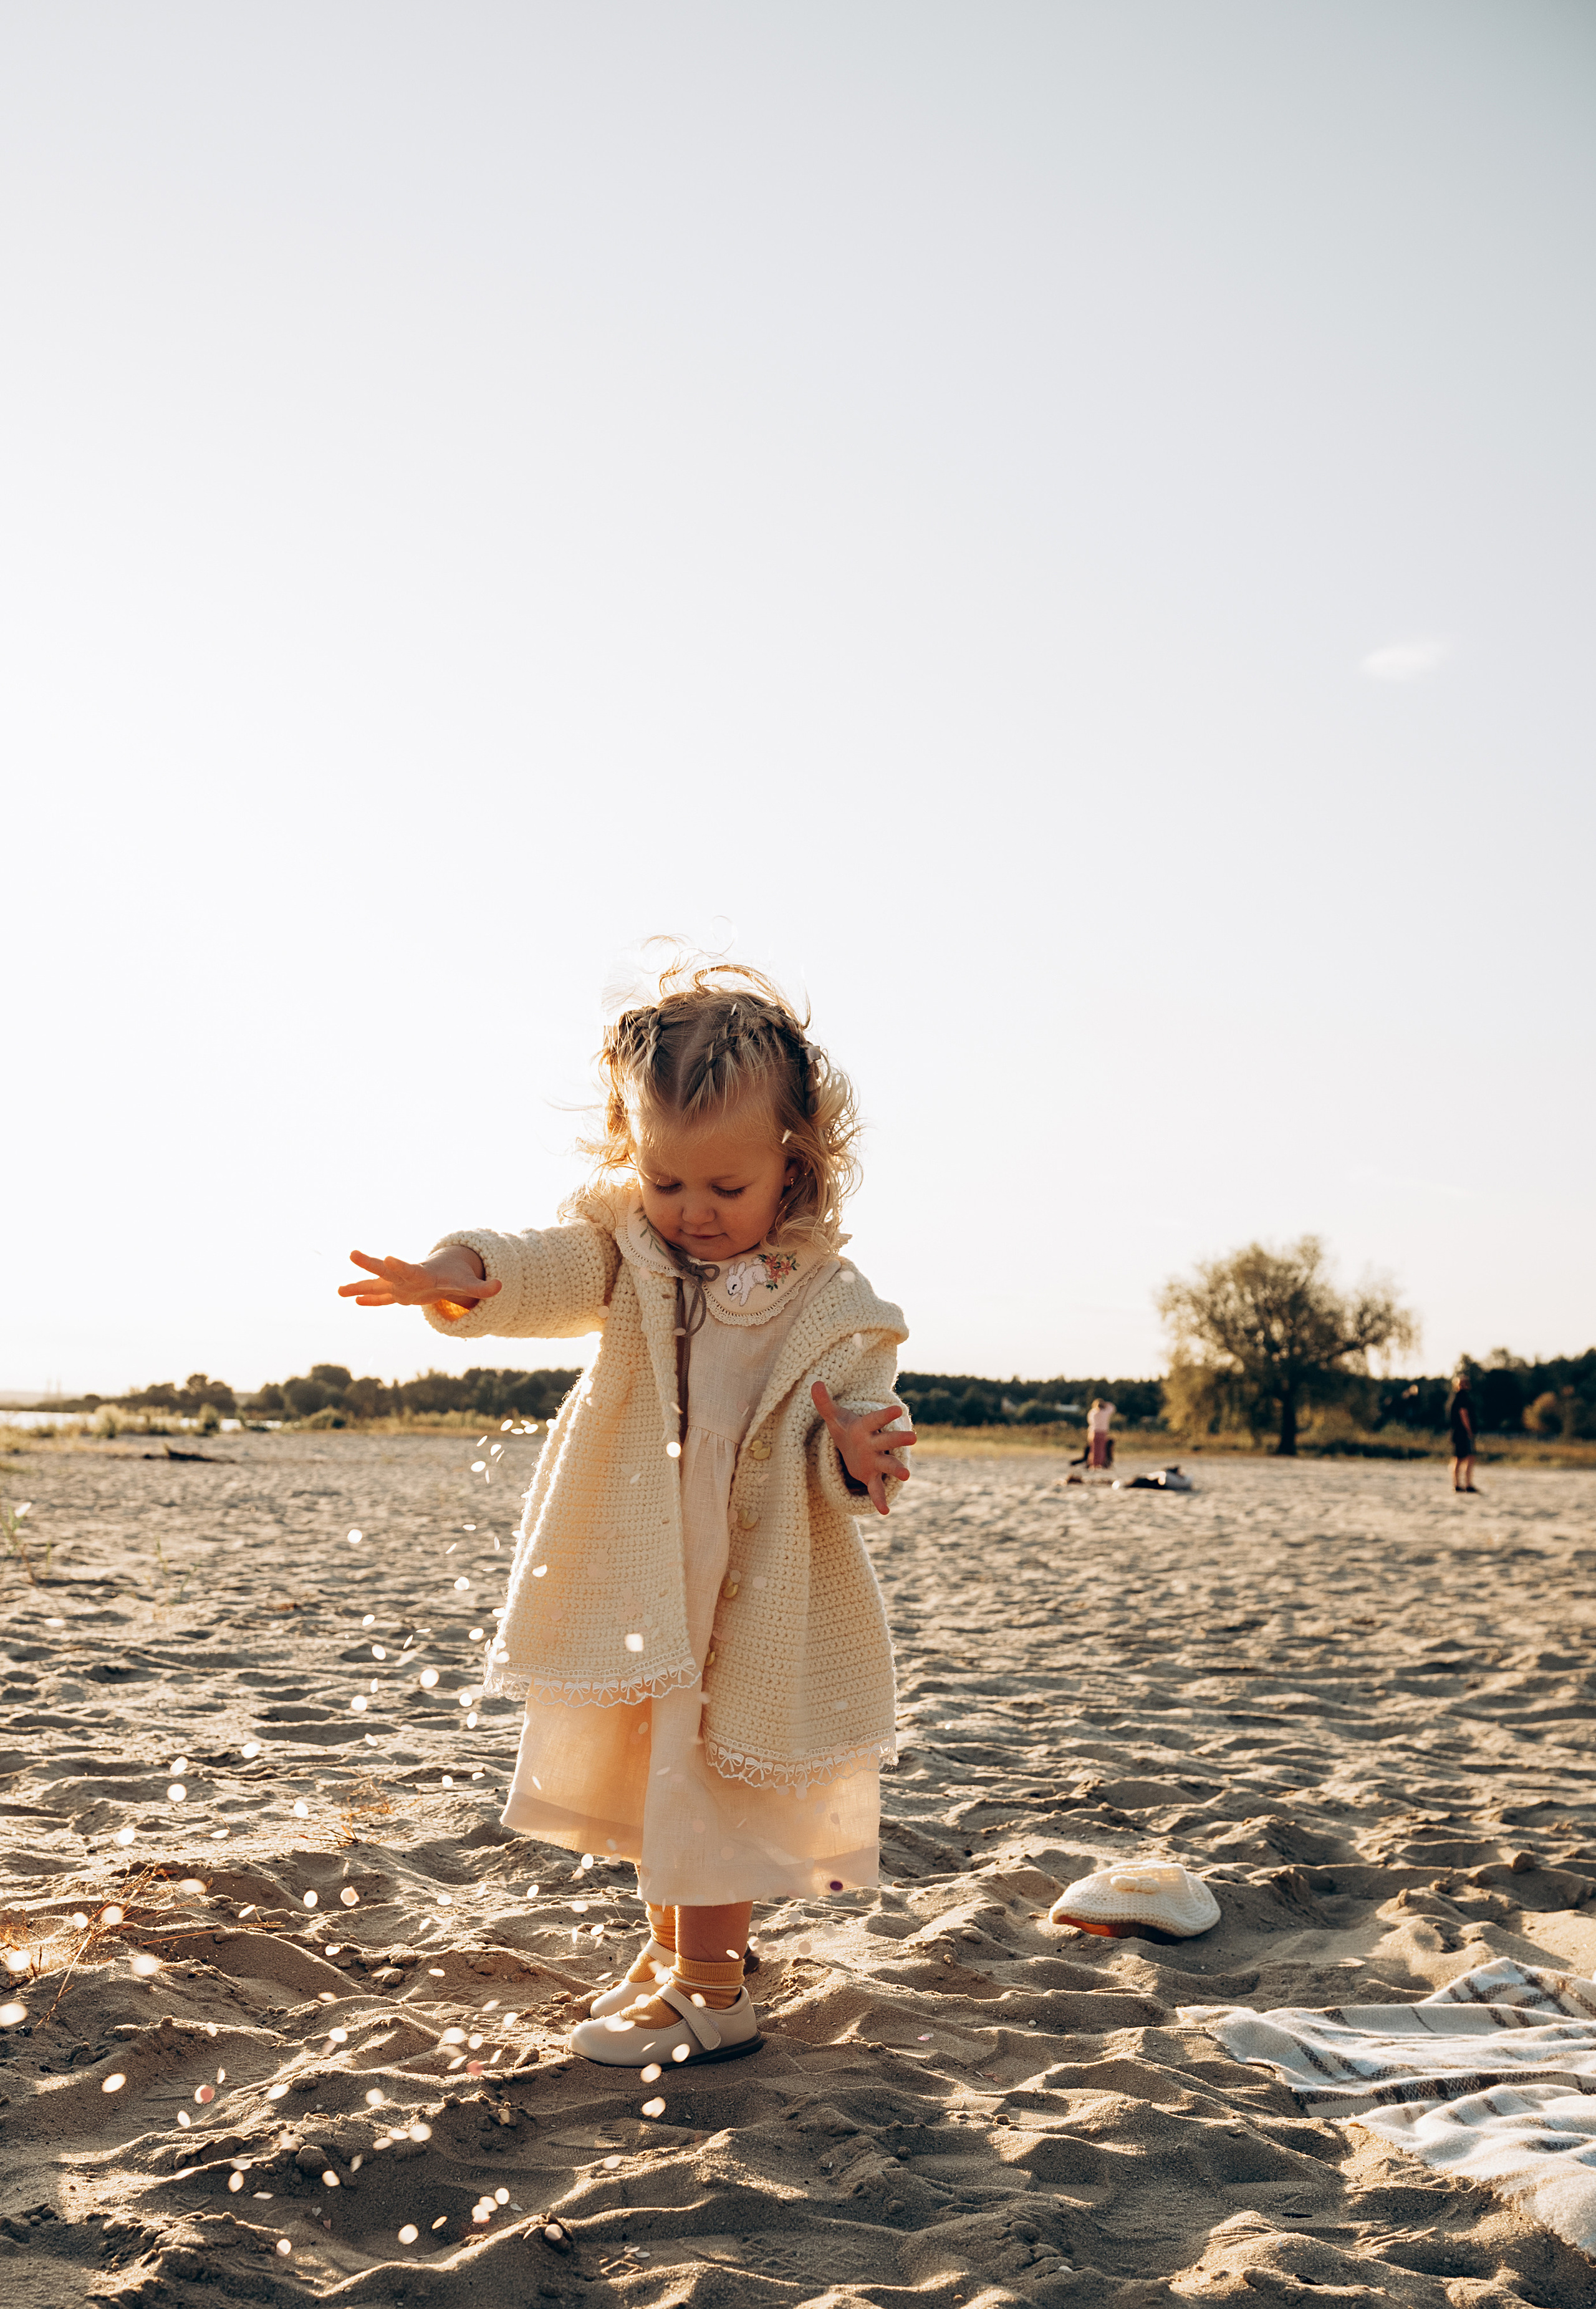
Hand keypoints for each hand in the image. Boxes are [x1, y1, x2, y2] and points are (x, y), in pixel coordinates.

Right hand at [338, 1247, 500, 1315]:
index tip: (387, 1257)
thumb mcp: (468, 1283)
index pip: (410, 1269)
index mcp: (422, 1274)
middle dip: (370, 1264)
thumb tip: (500, 1286)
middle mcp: (407, 1277)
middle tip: (353, 1253)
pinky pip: (380, 1296)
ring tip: (337, 1290)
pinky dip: (368, 1298)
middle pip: (386, 1271)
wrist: (447, 1269)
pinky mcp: (398, 1292)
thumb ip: (482, 1287)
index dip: (400, 1265)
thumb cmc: (456, 1275)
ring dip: (358, 1286)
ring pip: (377, 1284)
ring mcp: (400, 1285)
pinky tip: (352, 1299)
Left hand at [811, 1381, 916, 1514]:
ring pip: (887, 1465)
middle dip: (899, 1440)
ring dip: (896, 1470)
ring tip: (907, 1476)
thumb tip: (815, 1383)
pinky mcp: (871, 1476)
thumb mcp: (833, 1417)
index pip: (875, 1420)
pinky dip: (880, 1499)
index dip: (885, 1415)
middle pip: (887, 1441)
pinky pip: (877, 1488)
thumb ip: (824, 1403)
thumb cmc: (846, 1428)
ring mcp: (875, 1461)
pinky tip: (884, 1511)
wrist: (852, 1447)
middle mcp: (874, 1444)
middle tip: (914, 1438)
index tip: (898, 1409)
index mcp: (865, 1427)